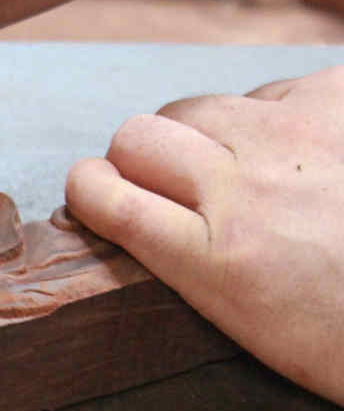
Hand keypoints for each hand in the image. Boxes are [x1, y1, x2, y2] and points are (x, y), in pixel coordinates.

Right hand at [66, 65, 343, 405]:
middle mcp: (243, 188)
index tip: (99, 198)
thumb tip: (147, 217)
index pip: (101, 190)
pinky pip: (272, 88)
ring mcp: (296, 135)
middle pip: (138, 136)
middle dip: (141, 160)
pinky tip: (300, 151)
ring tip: (238, 168)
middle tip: (172, 189)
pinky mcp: (339, 101)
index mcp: (214, 258)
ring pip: (199, 105)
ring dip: (203, 133)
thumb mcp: (251, 322)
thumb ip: (191, 262)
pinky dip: (273, 114)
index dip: (91, 190)